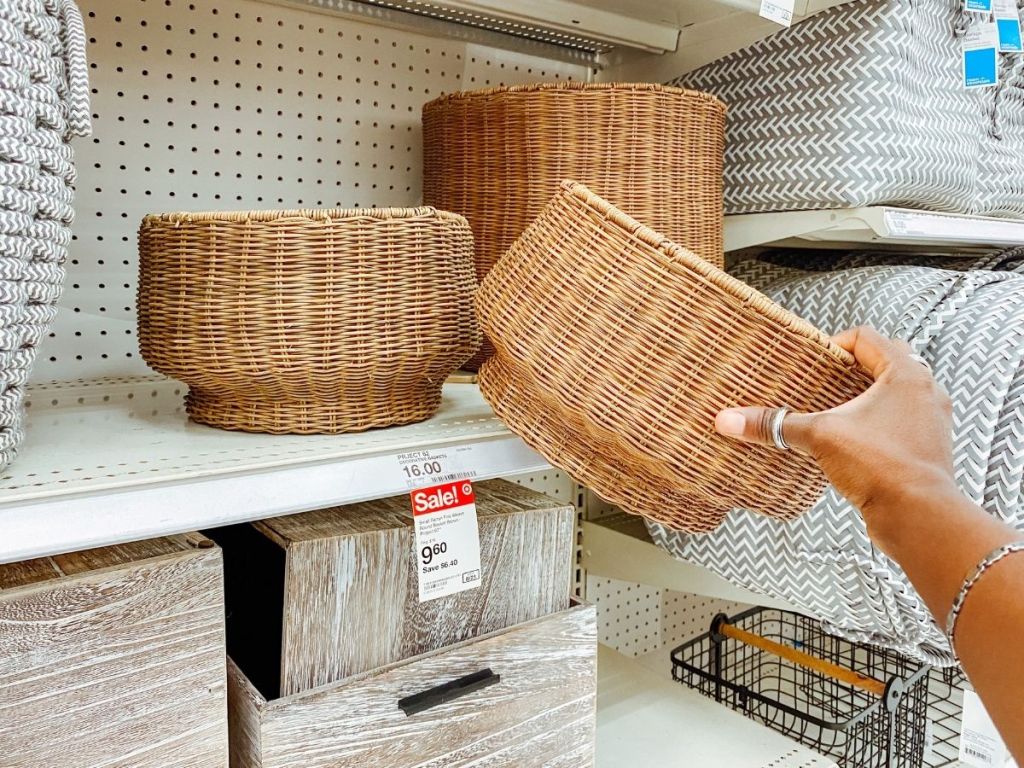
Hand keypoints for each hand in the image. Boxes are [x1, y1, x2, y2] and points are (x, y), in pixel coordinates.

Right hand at [714, 326, 956, 545]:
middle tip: (819, 382)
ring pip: (894, 392)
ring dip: (863, 396)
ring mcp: (929, 420)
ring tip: (832, 410)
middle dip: (848, 370)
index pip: (866, 337)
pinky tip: (849, 440)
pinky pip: (898, 420)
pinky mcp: (925, 447)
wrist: (919, 518)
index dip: (833, 344)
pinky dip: (874, 422)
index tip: (811, 363)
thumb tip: (730, 420)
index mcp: (906, 374)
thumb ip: (774, 425)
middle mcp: (925, 391)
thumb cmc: (885, 469)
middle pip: (883, 361)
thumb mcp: (820, 437)